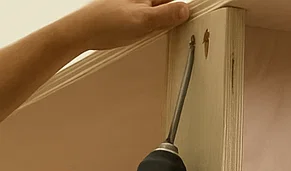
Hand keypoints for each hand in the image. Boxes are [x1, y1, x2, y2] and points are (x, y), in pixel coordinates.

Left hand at [67, 0, 189, 51]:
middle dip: (174, 13)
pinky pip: (148, 18)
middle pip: (165, 3)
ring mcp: (134, 5)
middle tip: (183, 25)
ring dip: (164, 20)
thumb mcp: (143, 21)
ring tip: (165, 30)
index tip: (192, 17)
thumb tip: (185, 9)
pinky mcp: (129, 15)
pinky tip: (149, 34)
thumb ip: (166, 15)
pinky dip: (153, 26)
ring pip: (157, 11)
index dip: (182, 9)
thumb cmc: (107, 23)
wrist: (83, 31)